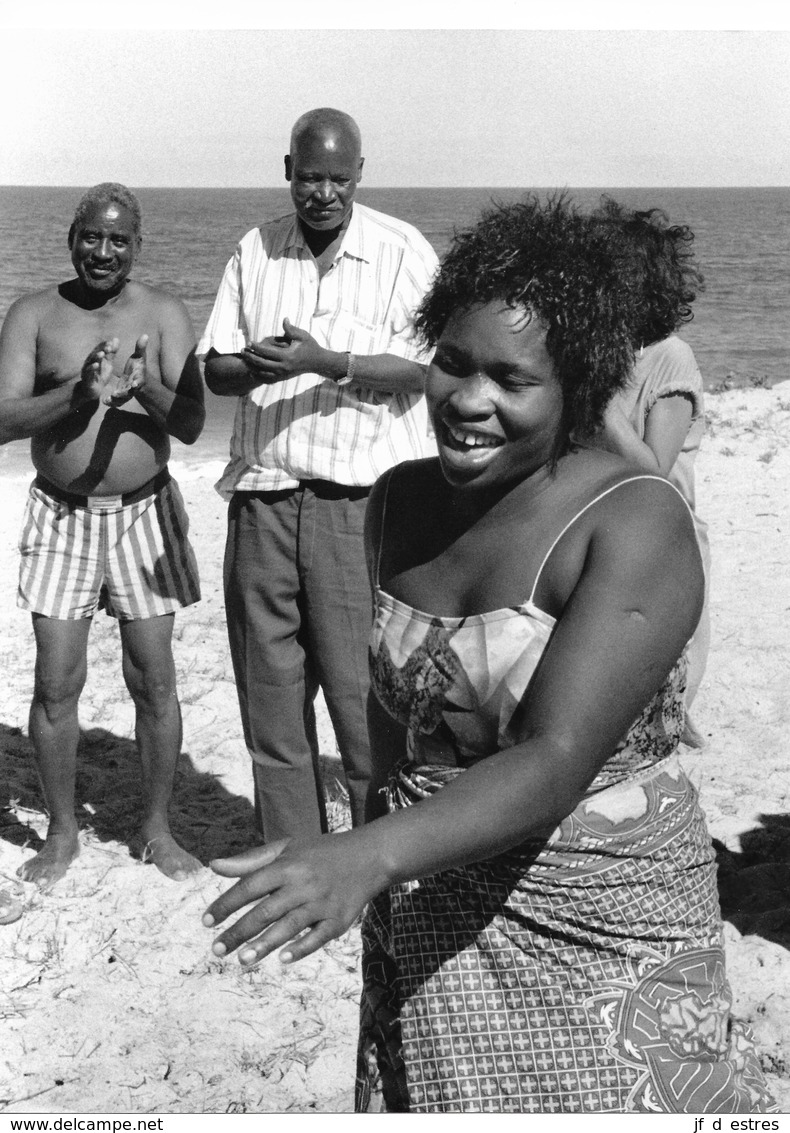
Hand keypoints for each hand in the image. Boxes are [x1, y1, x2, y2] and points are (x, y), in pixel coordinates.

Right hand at [77, 337, 119, 402]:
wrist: (93, 391)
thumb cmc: (100, 375)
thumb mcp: (108, 364)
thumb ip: (112, 353)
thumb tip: (116, 339)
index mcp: (95, 358)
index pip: (100, 349)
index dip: (105, 345)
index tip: (112, 342)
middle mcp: (90, 362)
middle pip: (95, 354)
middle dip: (101, 350)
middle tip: (108, 347)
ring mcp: (87, 370)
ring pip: (91, 362)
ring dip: (96, 357)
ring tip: (102, 354)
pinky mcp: (87, 378)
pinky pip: (89, 373)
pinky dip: (92, 368)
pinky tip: (96, 365)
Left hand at [101, 334, 149, 405]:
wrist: (136, 381)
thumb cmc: (138, 368)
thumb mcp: (139, 358)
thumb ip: (141, 348)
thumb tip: (145, 335)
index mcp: (138, 380)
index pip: (138, 382)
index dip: (137, 383)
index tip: (135, 385)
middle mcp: (132, 388)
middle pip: (129, 393)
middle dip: (123, 394)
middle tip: (115, 394)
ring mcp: (126, 394)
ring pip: (121, 400)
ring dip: (115, 400)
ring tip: (108, 399)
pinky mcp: (120, 397)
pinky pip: (115, 402)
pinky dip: (110, 403)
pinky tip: (104, 401)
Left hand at [203, 832, 379, 966]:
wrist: (370, 855)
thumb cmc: (321, 852)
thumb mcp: (287, 848)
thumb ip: (250, 860)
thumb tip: (213, 866)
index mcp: (287, 865)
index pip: (250, 886)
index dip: (226, 904)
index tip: (206, 922)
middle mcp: (303, 883)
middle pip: (266, 910)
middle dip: (239, 931)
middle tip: (217, 950)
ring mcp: (322, 902)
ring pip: (289, 926)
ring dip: (264, 945)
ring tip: (242, 960)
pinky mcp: (340, 919)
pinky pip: (318, 937)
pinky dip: (302, 948)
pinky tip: (283, 960)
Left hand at [241, 318, 328, 381]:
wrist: (318, 362)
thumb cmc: (310, 346)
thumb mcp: (303, 336)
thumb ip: (291, 329)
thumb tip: (284, 320)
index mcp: (288, 356)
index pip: (268, 352)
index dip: (257, 347)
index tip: (249, 342)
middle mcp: (284, 367)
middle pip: (262, 363)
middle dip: (251, 357)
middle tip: (242, 351)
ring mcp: (283, 374)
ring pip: (263, 373)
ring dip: (252, 366)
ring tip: (244, 360)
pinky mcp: (284, 378)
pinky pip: (269, 379)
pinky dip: (259, 376)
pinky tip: (252, 371)